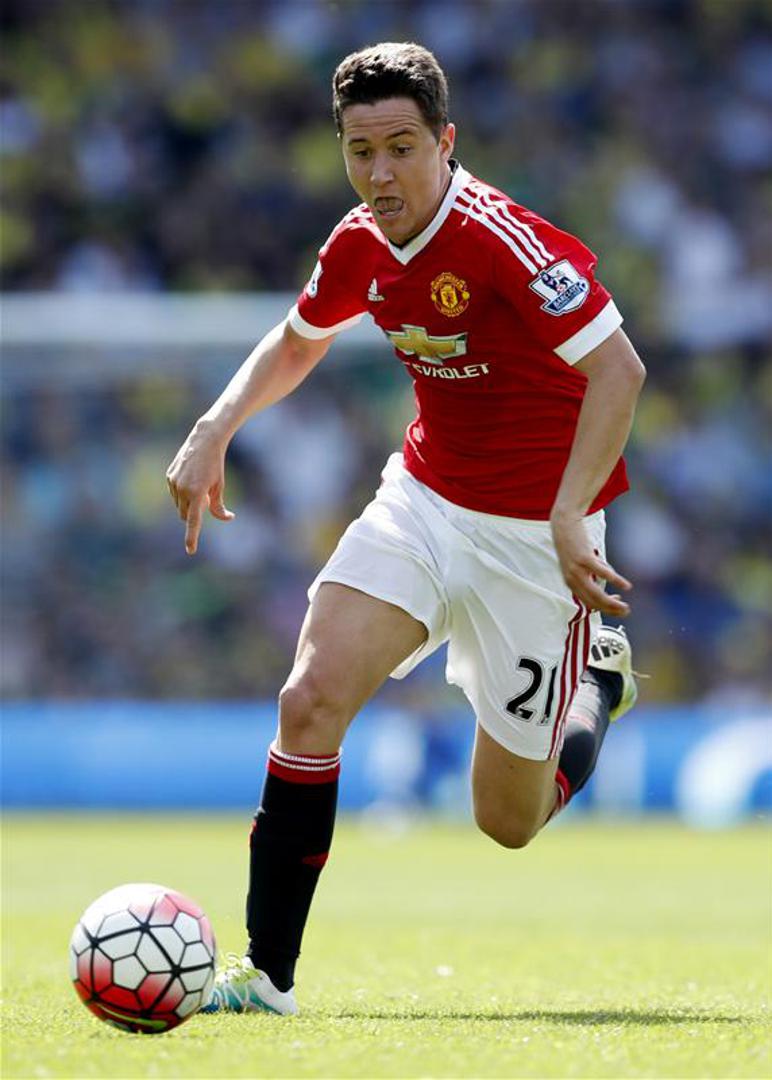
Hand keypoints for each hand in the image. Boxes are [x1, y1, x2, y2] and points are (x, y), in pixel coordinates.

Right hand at [165, 422, 233, 554]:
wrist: (204, 440)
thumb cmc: (216, 465)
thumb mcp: (220, 486)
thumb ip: (219, 506)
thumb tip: (227, 518)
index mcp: (197, 493)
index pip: (193, 521)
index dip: (192, 537)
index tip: (190, 550)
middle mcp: (182, 489)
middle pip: (185, 515)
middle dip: (193, 513)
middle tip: (205, 498)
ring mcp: (173, 482)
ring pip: (179, 505)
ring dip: (188, 502)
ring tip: (199, 484)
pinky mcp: (169, 476)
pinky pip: (174, 493)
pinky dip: (182, 493)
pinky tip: (191, 478)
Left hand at [550, 513, 631, 615]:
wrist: (564, 525)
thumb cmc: (573, 544)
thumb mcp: (578, 563)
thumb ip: (590, 573)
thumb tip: (608, 579)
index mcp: (570, 582)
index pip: (588, 602)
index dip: (604, 608)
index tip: (617, 607)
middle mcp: (572, 579)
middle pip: (593, 602)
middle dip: (610, 610)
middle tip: (625, 612)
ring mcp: (577, 570)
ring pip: (597, 594)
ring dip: (612, 603)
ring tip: (625, 606)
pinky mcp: (584, 559)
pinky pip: (603, 574)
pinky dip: (616, 581)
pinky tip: (626, 586)